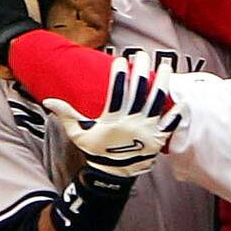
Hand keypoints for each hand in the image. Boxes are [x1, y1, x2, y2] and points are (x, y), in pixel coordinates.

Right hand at [44, 52, 177, 177]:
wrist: (111, 176)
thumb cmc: (96, 151)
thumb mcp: (78, 133)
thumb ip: (67, 114)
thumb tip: (48, 100)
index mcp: (113, 119)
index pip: (118, 92)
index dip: (120, 75)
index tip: (121, 60)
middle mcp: (132, 122)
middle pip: (139, 91)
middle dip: (142, 71)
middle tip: (143, 55)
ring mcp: (147, 131)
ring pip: (157, 102)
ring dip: (162, 83)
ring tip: (166, 66)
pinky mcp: (158, 139)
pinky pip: (170, 125)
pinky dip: (176, 114)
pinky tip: (182, 100)